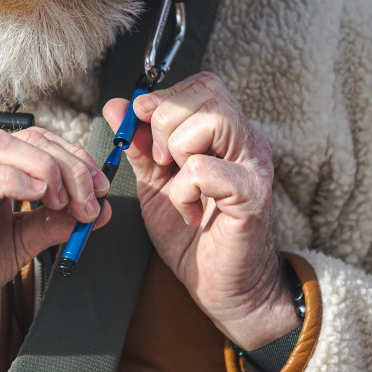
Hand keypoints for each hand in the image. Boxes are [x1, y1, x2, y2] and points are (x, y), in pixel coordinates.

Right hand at [0, 128, 110, 336]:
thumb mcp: (17, 243)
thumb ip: (51, 225)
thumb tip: (93, 213)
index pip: (39, 142)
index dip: (75, 158)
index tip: (100, 188)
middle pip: (27, 138)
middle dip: (69, 164)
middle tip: (92, 199)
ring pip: (1, 146)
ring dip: (45, 167)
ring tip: (65, 199)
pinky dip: (13, 180)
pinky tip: (38, 196)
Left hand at [103, 72, 296, 349]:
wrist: (223, 288)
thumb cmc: (193, 235)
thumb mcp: (156, 183)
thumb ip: (139, 145)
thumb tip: (118, 107)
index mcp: (227, 133)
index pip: (201, 84)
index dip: (163, 100)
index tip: (144, 133)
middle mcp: (247, 141)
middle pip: (206, 93)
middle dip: (166, 124)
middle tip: (162, 164)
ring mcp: (253, 166)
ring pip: (211, 121)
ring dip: (178, 152)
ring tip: (178, 184)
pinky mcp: (251, 196)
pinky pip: (204, 169)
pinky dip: (184, 189)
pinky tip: (188, 209)